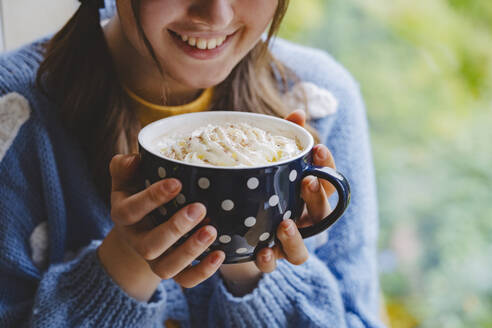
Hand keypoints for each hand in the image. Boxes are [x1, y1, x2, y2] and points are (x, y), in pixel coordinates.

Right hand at [98, 154, 224, 301]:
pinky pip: (184, 280)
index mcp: (123, 215)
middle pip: (149, 246)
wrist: (139, 225)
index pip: (131, 210)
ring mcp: (153, 259)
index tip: (177, 182)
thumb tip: (135, 159)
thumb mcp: (127, 178)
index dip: (152, 198)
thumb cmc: (137, 191)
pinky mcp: (171, 270)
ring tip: (212, 231)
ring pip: (166, 267)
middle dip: (175, 228)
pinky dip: (202, 272)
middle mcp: (136, 241)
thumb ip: (125, 167)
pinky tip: (219, 254)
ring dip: (190, 251)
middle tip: (199, 208)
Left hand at [219, 110, 335, 295]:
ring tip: (284, 224)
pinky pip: (273, 265)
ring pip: (302, 249)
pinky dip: (269, 261)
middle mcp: (303, 220)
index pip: (328, 180)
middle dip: (316, 197)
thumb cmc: (263, 186)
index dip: (327, 166)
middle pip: (321, 214)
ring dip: (296, 238)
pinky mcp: (268, 256)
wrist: (239, 225)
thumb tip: (297, 112)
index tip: (319, 148)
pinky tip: (261, 251)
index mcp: (308, 195)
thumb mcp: (271, 163)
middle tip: (308, 181)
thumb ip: (284, 140)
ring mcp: (287, 242)